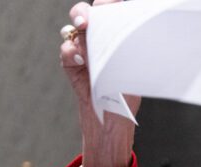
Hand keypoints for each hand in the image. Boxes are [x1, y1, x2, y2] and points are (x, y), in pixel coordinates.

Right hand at [60, 1, 140, 166]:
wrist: (113, 120)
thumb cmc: (128, 94)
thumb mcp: (133, 71)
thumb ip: (127, 51)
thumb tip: (134, 35)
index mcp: (115, 38)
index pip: (110, 12)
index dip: (109, 5)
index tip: (111, 4)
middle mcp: (96, 40)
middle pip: (86, 14)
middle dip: (84, 13)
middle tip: (86, 21)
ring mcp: (82, 50)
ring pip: (72, 30)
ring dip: (77, 33)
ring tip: (83, 40)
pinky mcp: (70, 64)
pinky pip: (66, 50)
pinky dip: (71, 52)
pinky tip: (81, 61)